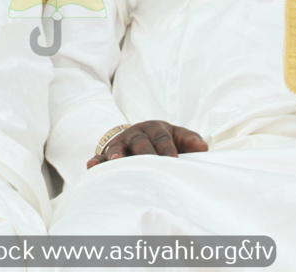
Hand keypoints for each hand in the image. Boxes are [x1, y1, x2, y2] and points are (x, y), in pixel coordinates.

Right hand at [87, 120, 206, 168]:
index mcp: (157, 128)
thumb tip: (204, 148)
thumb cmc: (164, 141)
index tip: (173, 161)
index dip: (168, 149)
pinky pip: (100, 155)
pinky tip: (91, 166)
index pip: (163, 138)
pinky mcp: (108, 151)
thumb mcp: (177, 136)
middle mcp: (138, 132)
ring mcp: (122, 142)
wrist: (140, 136)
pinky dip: (97, 161)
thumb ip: (190, 140)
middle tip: (149, 166)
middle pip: (141, 142)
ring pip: (119, 147)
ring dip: (117, 153)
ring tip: (116, 160)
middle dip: (145, 154)